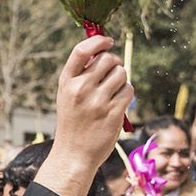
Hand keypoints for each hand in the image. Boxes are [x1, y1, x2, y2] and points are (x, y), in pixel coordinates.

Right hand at [50, 36, 131, 171]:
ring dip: (122, 79)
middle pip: (108, 59)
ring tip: (114, 91)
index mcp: (67, 82)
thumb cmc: (73, 123)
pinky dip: (127, 93)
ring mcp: (97, 102)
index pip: (82, 50)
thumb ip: (81, 75)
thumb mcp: (67, 96)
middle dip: (115, 63)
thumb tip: (103, 51)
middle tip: (113, 73)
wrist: (73, 155)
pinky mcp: (113, 114)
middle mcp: (80, 89)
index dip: (98, 40)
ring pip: (121, 73)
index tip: (108, 41)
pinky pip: (129, 90)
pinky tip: (119, 102)